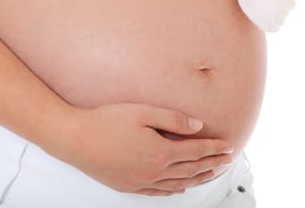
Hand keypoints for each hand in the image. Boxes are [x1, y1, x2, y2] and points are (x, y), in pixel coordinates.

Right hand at [52, 103, 233, 195]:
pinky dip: (173, 190)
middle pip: (191, 169)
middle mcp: (153, 171)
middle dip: (211, 164)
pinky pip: (158, 192)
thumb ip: (174, 119)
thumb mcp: (144, 112)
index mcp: (160, 152)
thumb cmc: (106, 121)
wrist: (74, 139)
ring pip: (177, 183)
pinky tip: (179, 188)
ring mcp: (140, 182)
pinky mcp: (128, 186)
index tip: (229, 146)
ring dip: (197, 178)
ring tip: (211, 174)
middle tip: (227, 160)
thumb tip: (198, 126)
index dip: (214, 148)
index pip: (196, 151)